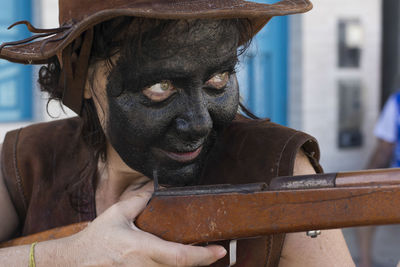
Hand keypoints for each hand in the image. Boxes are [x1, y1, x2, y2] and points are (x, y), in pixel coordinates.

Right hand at [68, 181, 226, 265]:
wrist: (75, 261)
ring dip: (186, 266)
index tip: (220, 250)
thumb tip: (155, 187)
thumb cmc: (96, 238)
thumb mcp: (117, 213)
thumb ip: (138, 200)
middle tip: (213, 251)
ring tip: (198, 255)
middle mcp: (142, 266)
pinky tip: (174, 261)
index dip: (203, 256)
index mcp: (141, 248)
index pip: (180, 256)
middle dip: (200, 262)